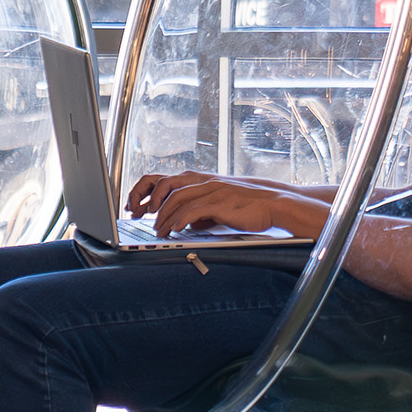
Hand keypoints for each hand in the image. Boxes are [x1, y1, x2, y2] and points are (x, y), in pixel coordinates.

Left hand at [126, 170, 326, 237]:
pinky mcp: (219, 202)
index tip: (137, 207)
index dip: (147, 192)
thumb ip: (200, 211)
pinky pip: (192, 210)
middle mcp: (203, 181)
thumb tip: (184, 224)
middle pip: (165, 185)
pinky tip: (174, 230)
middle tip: (140, 217)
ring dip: (163, 217)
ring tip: (157, 231)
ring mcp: (211, 190)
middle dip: (148, 202)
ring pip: (176, 200)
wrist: (273, 204)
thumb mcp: (219, 206)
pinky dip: (180, 220)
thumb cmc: (247, 206)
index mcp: (201, 180)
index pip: (165, 180)